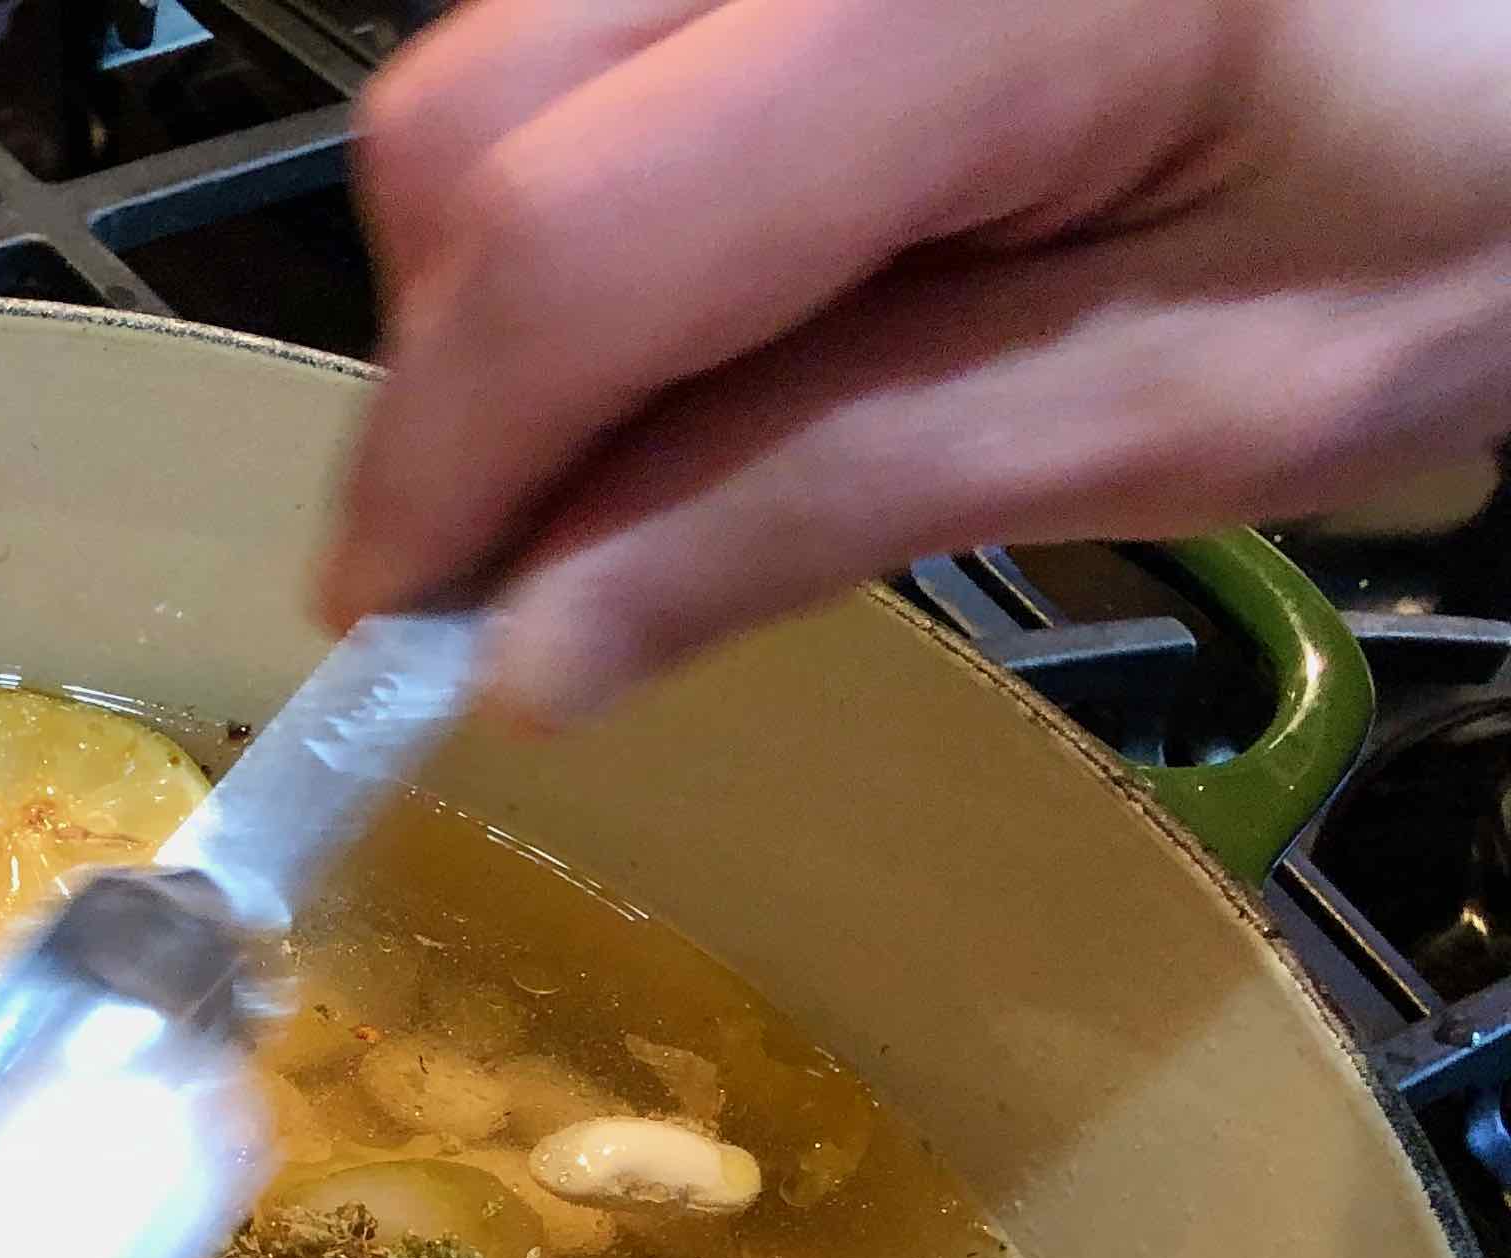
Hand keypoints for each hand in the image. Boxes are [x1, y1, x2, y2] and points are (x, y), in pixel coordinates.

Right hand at [317, 0, 1510, 728]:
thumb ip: (842, 497)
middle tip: (518, 571)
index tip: (400, 648)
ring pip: (498, 57)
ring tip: (654, 429)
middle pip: (473, 112)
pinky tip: (724, 291)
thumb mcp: (1211, 399)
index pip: (581, 236)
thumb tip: (526, 652)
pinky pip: (598, 32)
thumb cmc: (1495, 197)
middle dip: (455, 376)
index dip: (449, 467)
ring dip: (516, 282)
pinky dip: (598, 190)